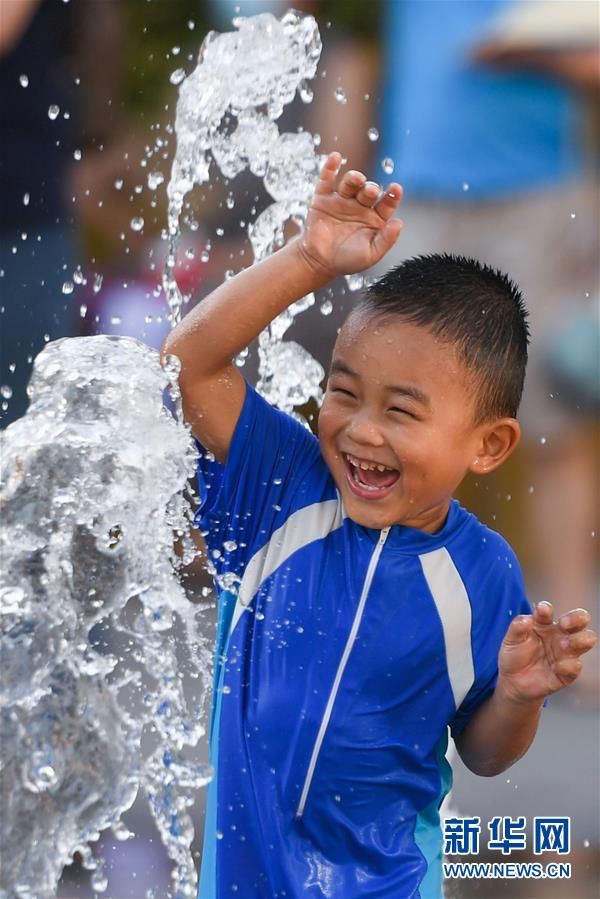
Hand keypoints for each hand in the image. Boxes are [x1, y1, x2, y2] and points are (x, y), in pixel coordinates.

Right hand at [298, 152, 402, 279]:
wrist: (318, 263)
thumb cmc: (347, 260)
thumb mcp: (371, 254)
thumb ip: (386, 240)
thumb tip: (399, 222)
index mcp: (374, 218)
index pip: (387, 202)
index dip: (393, 195)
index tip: (396, 189)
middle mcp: (360, 206)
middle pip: (368, 190)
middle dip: (370, 188)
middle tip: (370, 191)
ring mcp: (341, 201)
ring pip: (350, 183)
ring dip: (354, 178)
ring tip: (356, 180)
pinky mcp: (323, 200)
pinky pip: (326, 180)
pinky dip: (330, 168)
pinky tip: (336, 157)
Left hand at [498, 602, 596, 702]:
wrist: (512, 681)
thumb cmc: (514, 655)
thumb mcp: (511, 640)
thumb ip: (517, 628)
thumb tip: (527, 619)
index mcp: (543, 623)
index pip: (549, 610)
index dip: (546, 608)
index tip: (542, 610)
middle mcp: (558, 635)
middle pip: (579, 620)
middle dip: (577, 618)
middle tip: (564, 624)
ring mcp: (565, 653)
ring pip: (585, 640)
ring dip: (578, 640)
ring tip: (564, 645)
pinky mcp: (568, 672)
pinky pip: (575, 666)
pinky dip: (569, 665)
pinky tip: (557, 667)